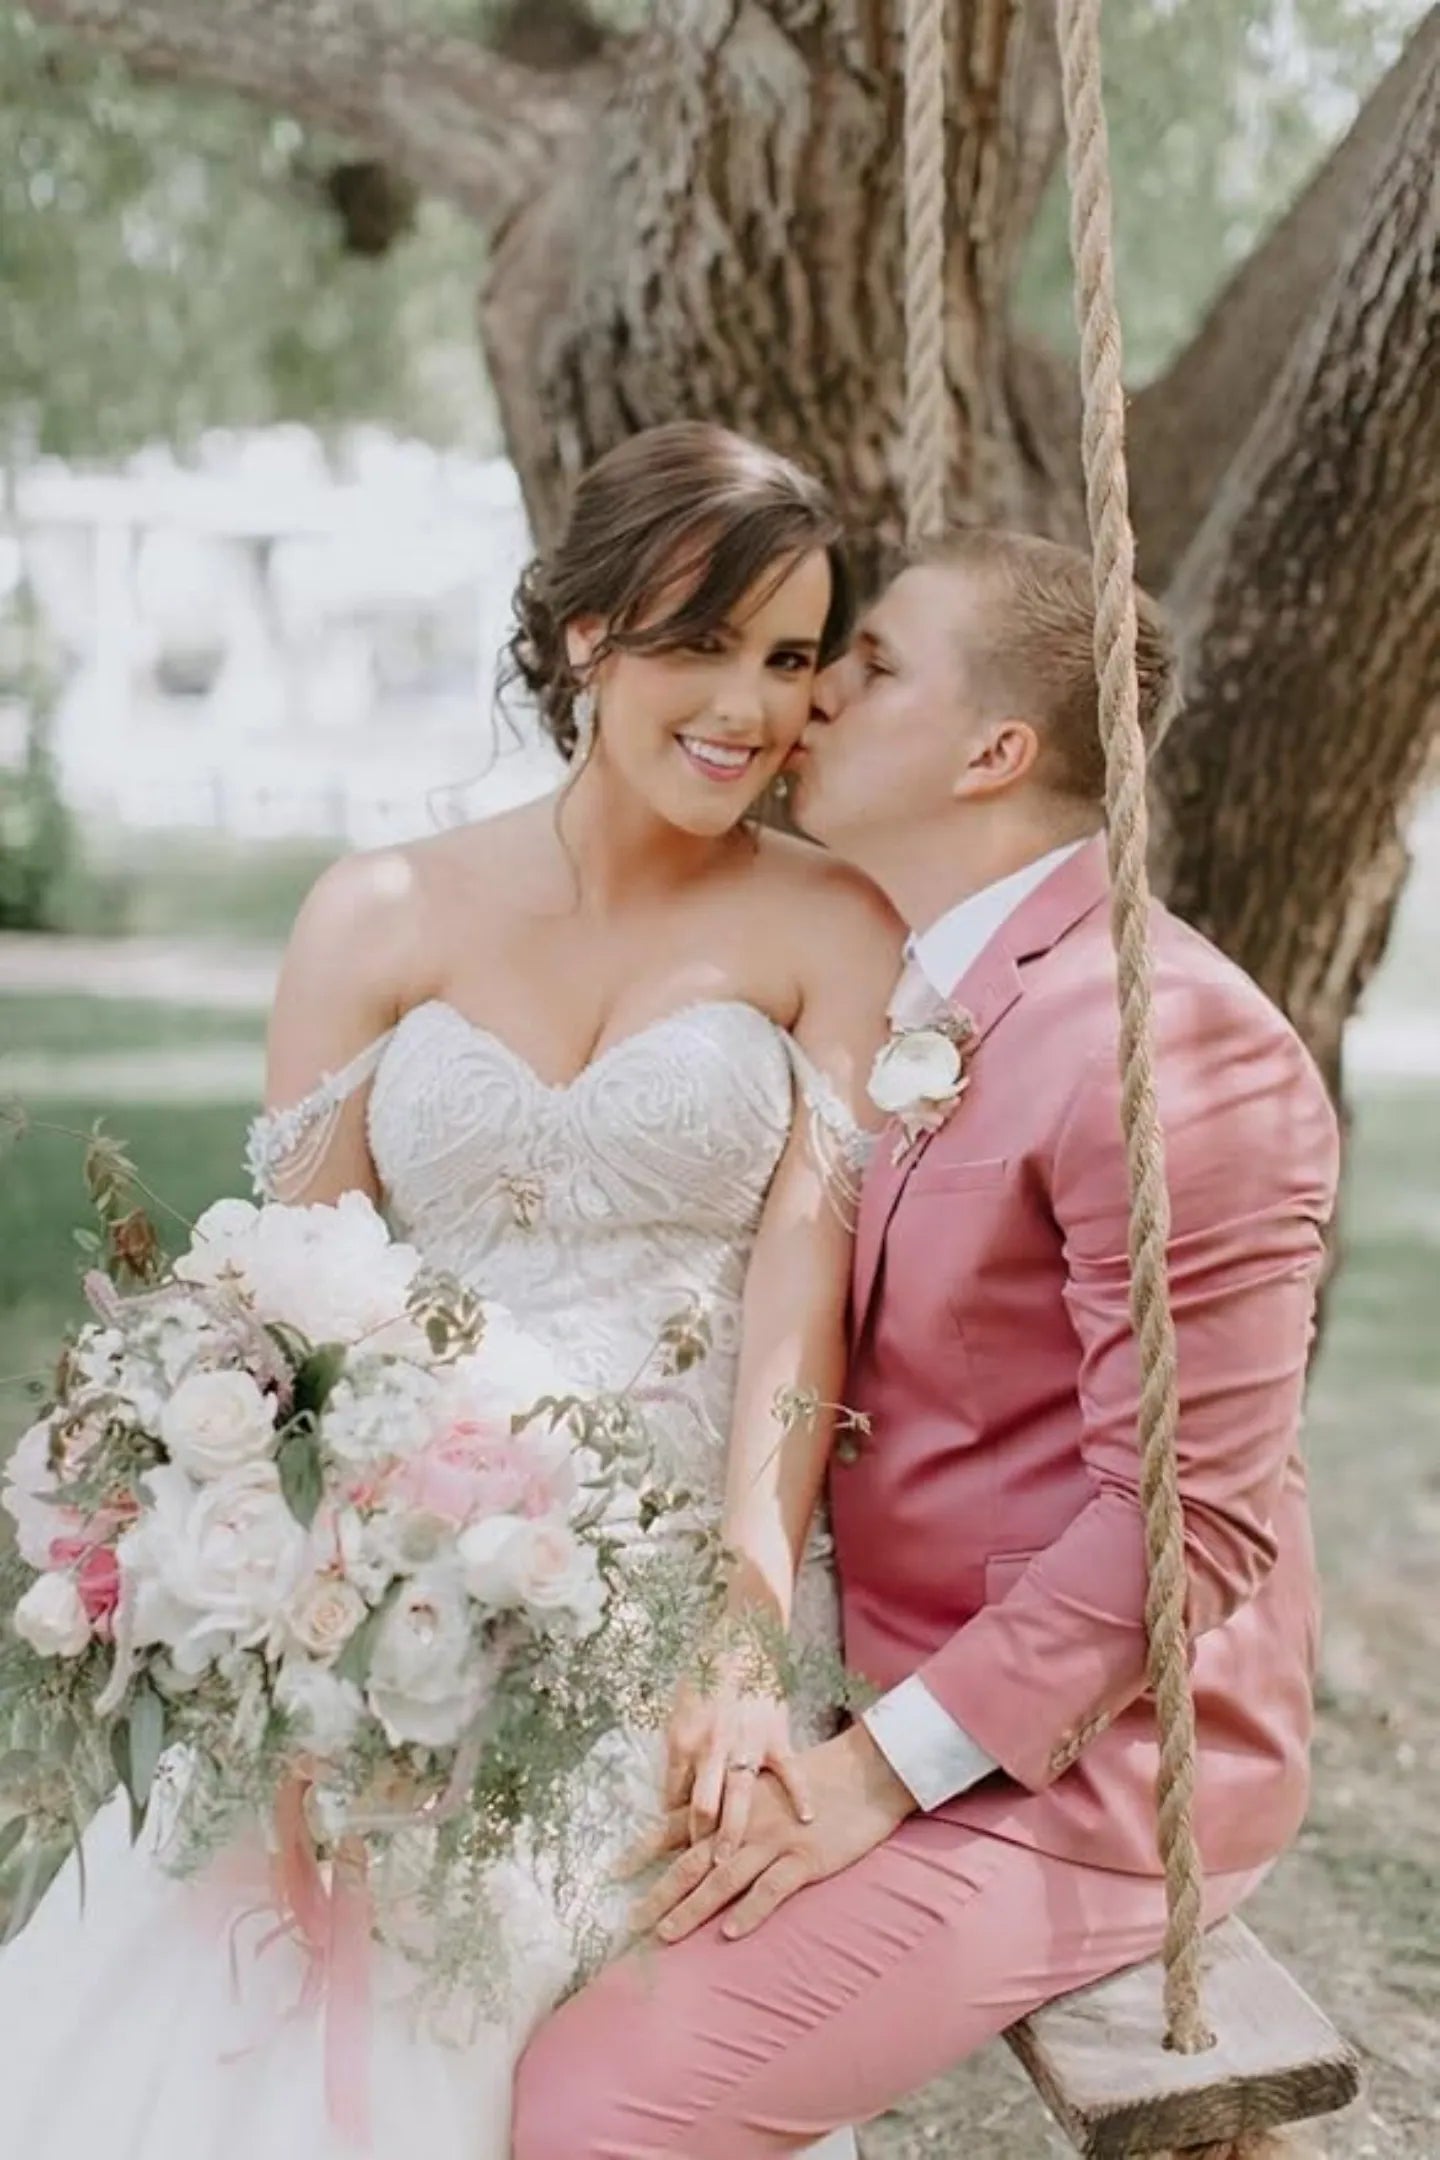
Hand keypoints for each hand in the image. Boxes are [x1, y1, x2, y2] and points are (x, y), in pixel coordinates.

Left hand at [632, 1723, 916, 1944]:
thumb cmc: (819, 1777)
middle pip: (691, 1860)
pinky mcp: (805, 1858)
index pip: (676, 1825)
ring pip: (723, 1879)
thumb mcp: (769, 1784)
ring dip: (692, 1909)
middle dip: (658, 1892)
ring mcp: (774, 1840)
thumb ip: (735, 1806)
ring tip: (666, 1935)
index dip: (643, 1850)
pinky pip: (771, 1889)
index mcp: (733, 1802)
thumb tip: (703, 1831)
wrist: (867, 1770)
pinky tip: (730, 1933)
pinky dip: (749, 1912)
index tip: (613, 1874)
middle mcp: (745, 1821)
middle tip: (630, 1922)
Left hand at [664, 1667, 812, 1859]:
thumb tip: (675, 1789)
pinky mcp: (777, 1738)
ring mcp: (746, 1745)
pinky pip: (789, 1773)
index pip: (672, 1798)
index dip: (669, 1829)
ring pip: (738, 1800)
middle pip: (701, 1809)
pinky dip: (798, 1796)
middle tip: (697, 1875)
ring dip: (732, 1836)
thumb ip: (679, 1750)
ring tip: (729, 1866)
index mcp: (682, 1740)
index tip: (670, 1851)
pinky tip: (808, 1821)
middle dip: (698, 1846)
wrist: (743, 1636)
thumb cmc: (707, 1670)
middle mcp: (711, 1748)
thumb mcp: (680, 1708)